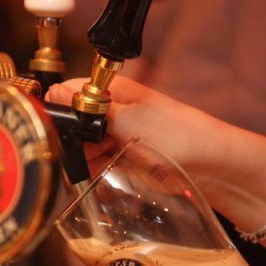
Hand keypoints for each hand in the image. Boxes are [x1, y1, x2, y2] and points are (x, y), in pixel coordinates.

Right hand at [45, 75, 231, 179]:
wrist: (211, 167)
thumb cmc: (178, 136)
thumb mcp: (128, 120)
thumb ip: (90, 110)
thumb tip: (54, 92)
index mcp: (112, 91)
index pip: (68, 93)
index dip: (58, 112)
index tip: (58, 131)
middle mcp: (112, 111)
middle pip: (71, 123)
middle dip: (70, 141)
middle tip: (84, 152)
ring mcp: (117, 135)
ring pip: (81, 146)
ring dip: (82, 158)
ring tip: (98, 164)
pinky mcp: (123, 158)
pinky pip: (96, 163)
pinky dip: (94, 170)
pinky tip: (102, 175)